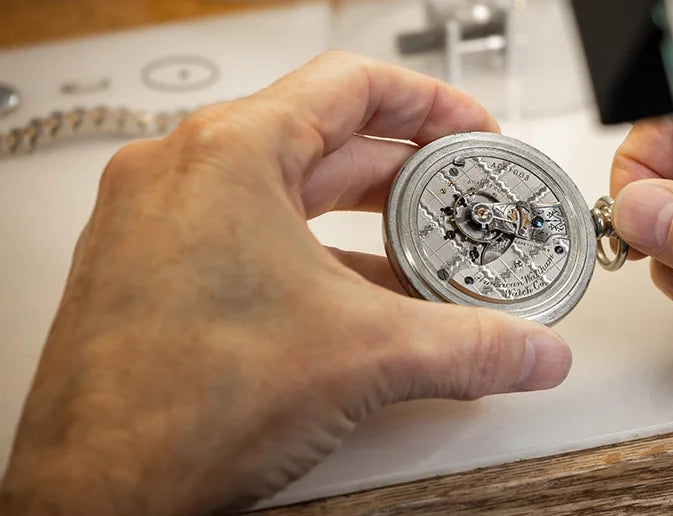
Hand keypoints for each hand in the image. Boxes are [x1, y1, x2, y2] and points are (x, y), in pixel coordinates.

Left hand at [0, 52, 570, 514]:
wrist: (94, 490)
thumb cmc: (181, 404)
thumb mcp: (366, 359)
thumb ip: (472, 347)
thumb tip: (531, 351)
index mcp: (230, 155)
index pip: (351, 86)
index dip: (430, 104)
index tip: (470, 133)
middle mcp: (181, 174)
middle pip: (320, 139)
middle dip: (404, 174)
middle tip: (459, 198)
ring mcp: (155, 224)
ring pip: (283, 194)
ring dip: (359, 222)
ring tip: (419, 255)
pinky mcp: (146, 273)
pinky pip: (246, 239)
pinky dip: (311, 259)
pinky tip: (354, 304)